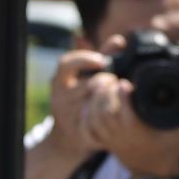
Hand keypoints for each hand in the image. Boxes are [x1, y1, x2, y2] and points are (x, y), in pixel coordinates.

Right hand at [43, 47, 109, 163]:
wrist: (67, 137)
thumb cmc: (79, 99)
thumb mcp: (85, 77)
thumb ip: (102, 57)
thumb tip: (119, 41)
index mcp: (60, 82)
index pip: (66, 64)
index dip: (84, 60)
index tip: (101, 61)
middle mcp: (60, 99)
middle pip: (87, 84)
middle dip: (105, 81)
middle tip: (115, 81)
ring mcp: (69, 117)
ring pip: (94, 104)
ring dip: (111, 98)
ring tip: (119, 95)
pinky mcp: (80, 134)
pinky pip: (98, 124)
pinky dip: (109, 117)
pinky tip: (116, 112)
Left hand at [79, 36, 178, 177]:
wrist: (154, 174)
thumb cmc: (169, 148)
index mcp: (139, 130)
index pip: (125, 113)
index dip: (122, 96)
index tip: (124, 83)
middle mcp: (121, 134)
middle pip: (104, 111)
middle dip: (105, 94)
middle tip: (111, 80)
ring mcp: (110, 138)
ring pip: (94, 117)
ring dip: (96, 100)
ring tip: (104, 86)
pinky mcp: (104, 139)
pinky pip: (89, 125)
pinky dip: (88, 112)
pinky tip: (94, 101)